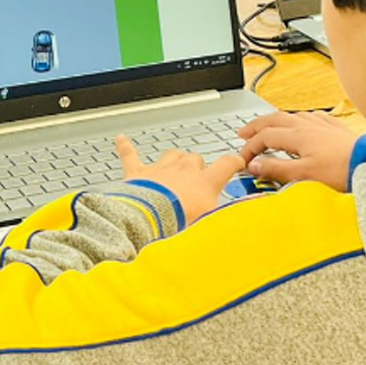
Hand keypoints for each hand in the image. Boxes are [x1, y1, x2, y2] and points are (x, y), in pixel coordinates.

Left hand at [116, 134, 243, 224]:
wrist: (149, 220)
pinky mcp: (137, 173)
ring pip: (171, 155)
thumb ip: (226, 219)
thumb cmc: (179, 223)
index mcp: (205, 181)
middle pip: (195, 158)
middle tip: (198, 180)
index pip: (226, 164)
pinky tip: (121, 139)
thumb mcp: (211, 224)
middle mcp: (184, 170)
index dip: (234, 162)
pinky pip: (130, 154)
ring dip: (173, 160)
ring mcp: (160, 169)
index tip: (237, 162)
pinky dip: (126, 147)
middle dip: (198, 167)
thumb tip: (244, 223)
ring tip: (174, 168)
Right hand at [236, 111, 359, 191]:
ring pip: (293, 116)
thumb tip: (254, 165)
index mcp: (297, 135)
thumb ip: (276, 169)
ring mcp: (322, 125)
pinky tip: (303, 122)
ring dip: (276, 121)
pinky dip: (300, 119)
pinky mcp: (336, 128)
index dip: (250, 147)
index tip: (244, 159)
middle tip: (243, 132)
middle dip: (256, 126)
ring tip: (270, 126)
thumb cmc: (340, 170)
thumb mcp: (303, 174)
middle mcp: (308, 125)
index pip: (264, 136)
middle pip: (274, 119)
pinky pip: (313, 117)